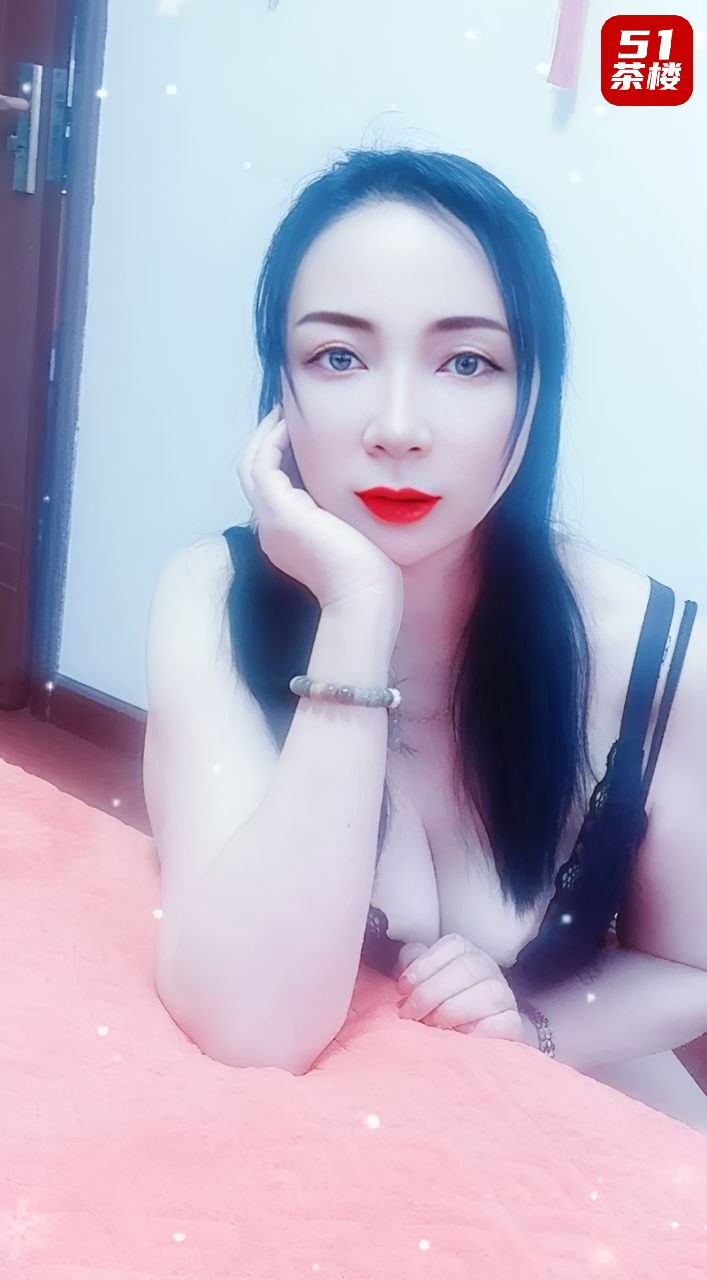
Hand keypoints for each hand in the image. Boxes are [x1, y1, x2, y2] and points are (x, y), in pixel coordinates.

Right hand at [237, 405, 402, 612]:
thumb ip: (348, 514)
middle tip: (283, 415)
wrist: (365, 596)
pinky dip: (271, 441)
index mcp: (288, 539)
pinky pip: (262, 465)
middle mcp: (273, 530)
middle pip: (254, 476)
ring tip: (284, 411)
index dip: (280, 460)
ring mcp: (271, 522)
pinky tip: (290, 423)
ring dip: (265, 436)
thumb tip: (369, 491)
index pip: (274, 490)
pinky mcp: (279, 512)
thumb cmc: (372, 575)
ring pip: (251, 467)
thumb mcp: (356, 537)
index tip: (298, 435)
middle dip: (266, 443)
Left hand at [395, 933, 527, 1041]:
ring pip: (488, 994)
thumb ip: (412, 966)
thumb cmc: (442, 1001)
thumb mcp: (423, 978)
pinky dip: (480, 1031)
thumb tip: (404, 974)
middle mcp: (488, 969)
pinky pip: (505, 1023)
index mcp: (466, 952)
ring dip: (453, 1011)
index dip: (424, 966)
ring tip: (432, 1025)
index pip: (453, 946)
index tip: (402, 989)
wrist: (476, 1031)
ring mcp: (504, 996)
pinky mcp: (513, 1024)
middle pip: (467, 969)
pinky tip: (461, 1037)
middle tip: (410, 1013)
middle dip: (431, 993)